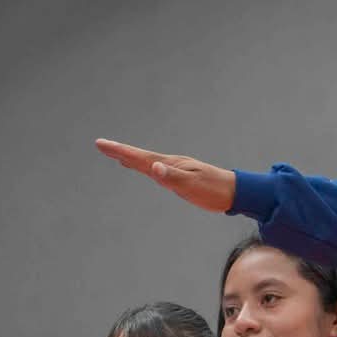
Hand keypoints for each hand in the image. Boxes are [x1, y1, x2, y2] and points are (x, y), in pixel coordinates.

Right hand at [95, 139, 236, 212]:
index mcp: (170, 164)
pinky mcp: (180, 176)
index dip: (120, 151)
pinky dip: (145, 167)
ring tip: (117, 154)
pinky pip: (157, 169)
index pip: (140, 157)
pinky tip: (146, 168)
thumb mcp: (192, 185)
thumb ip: (171, 177)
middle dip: (120, 151)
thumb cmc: (214, 190)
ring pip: (147, 162)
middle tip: (101, 145)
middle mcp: (171, 163)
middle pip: (140, 156)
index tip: (102, 144)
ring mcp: (175, 169)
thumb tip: (154, 167)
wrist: (235, 192)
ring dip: (130, 158)